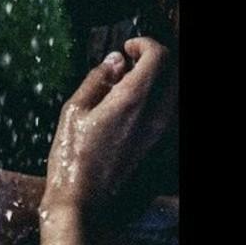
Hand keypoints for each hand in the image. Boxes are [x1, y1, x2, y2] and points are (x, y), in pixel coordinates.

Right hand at [41, 37, 175, 223]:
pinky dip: (155, 96)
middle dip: (155, 57)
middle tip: (129, 59)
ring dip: (157, 77)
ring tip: (127, 80)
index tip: (126, 47)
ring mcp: (159, 132)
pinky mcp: (157, 144)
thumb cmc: (72, 155)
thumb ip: (97, 79)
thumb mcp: (74, 109)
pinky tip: (129, 103)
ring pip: (173, 91)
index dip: (144, 43)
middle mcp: (154, 114)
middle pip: (173, 71)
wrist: (84, 201)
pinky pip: (166, 109)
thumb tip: (116, 60)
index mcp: (132, 100)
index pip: (159, 56)